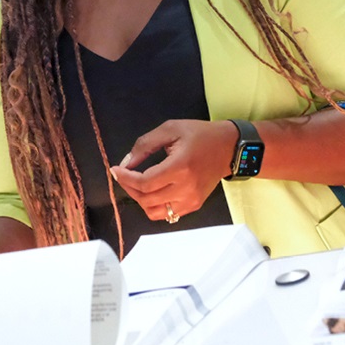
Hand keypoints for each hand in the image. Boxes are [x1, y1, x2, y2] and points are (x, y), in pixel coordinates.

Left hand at [109, 119, 235, 222]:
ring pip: (154, 212)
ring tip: (136, 184)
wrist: (228, 147)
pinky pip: (166, 214)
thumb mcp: (170, 129)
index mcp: (180, 168)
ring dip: (139, 199)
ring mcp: (191, 200)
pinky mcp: (194, 205)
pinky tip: (151, 191)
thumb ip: (144, 145)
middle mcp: (186, 188)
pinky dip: (153, 205)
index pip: (144, 183)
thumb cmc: (200, 135)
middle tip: (123, 175)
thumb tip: (126, 162)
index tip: (115, 170)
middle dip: (128, 187)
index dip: (124, 178)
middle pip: (146, 199)